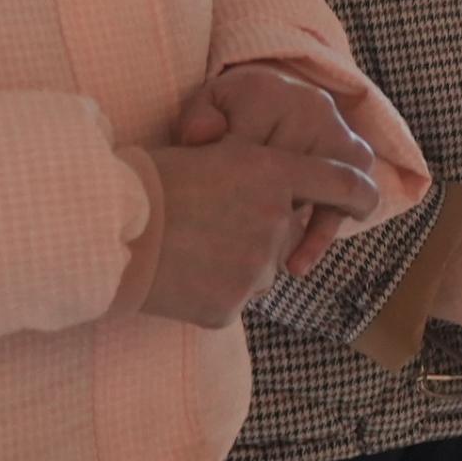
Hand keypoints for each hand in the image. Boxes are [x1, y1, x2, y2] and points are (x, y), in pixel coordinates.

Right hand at [137, 139, 387, 328]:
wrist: (96, 231)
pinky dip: (209, 294)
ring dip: (234, 265)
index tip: (366, 201)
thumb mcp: (205, 155)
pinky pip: (232, 301)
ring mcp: (254, 266)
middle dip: (255, 235)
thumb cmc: (142, 185)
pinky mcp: (230, 305)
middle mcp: (274, 218)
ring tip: (185, 251)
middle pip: (286, 236)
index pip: (343, 181)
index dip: (360, 193)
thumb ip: (254, 172)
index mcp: (270, 172)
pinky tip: (177, 277)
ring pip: (260, 271)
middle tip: (205, 229)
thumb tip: (282, 187)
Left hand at [176, 65, 382, 273]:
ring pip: (332, 184)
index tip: (207, 209)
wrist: (264, 102)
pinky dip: (322, 233)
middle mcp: (311, 107)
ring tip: (283, 266)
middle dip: (266, 209)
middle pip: (292, 171)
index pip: (245, 147)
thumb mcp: (203, 111)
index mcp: (268, 93)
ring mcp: (338, 131)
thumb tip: (204, 136)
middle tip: (235, 240)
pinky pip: (350, 197)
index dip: (226, 184)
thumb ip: (197, 120)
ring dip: (308, 227)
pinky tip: (298, 263)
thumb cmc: (225, 115)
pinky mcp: (354, 156)